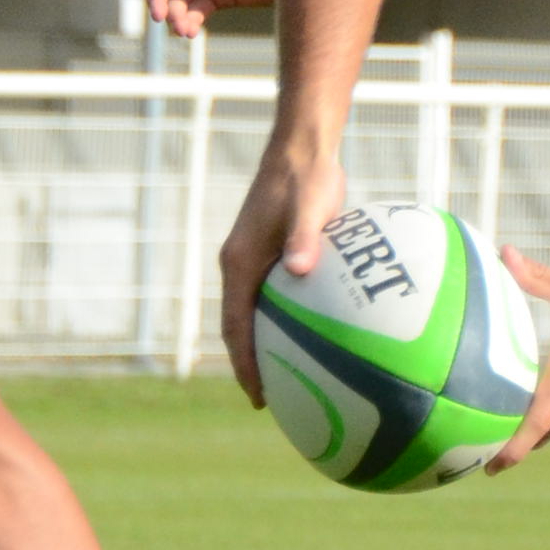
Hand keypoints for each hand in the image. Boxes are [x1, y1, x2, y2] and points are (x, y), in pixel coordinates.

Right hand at [214, 130, 347, 403]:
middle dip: (250, 366)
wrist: (302, 147)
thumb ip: (305, 238)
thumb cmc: (307, 176)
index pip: (235, 326)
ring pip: (255, 316)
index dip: (244, 364)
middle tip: (271, 402)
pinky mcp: (273, 255)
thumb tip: (299, 270)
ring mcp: (255, 261)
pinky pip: (275, 300)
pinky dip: (285, 325)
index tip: (258, 395)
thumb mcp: (310, 206)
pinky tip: (314, 340)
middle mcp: (240, 266)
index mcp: (240, 262)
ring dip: (265, 348)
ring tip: (288, 382)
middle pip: (239, 328)